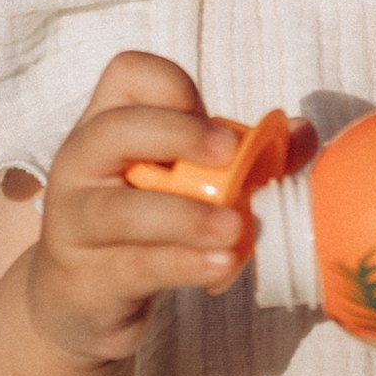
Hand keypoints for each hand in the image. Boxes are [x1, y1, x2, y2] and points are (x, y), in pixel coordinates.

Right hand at [29, 53, 311, 372]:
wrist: (82, 300)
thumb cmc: (142, 225)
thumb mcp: (184, 182)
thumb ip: (246, 155)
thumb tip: (301, 133)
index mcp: (106, 124)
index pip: (126, 74)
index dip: (174, 86)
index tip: (217, 124)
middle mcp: (80, 164)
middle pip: (114, 130)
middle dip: (177, 135)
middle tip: (231, 155)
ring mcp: (74, 223)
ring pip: (120, 210)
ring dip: (185, 216)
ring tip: (235, 227)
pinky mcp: (85, 279)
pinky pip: (134, 267)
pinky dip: (182, 265)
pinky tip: (221, 265)